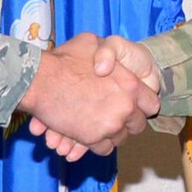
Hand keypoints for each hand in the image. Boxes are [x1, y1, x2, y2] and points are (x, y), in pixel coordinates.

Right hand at [21, 32, 159, 160]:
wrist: (39, 81)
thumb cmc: (64, 59)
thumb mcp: (91, 42)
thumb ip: (108, 53)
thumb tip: (109, 66)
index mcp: (131, 84)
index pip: (151, 104)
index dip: (142, 105)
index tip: (133, 105)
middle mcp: (125, 107)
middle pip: (138, 125)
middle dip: (128, 122)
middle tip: (114, 117)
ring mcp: (110, 125)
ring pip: (120, 138)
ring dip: (112, 134)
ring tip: (98, 125)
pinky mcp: (93, 139)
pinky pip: (104, 148)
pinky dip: (97, 144)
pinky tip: (89, 135)